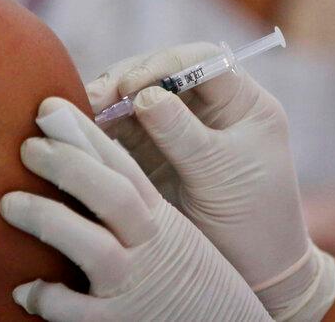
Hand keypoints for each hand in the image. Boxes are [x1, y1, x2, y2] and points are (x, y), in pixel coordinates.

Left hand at [0, 97, 271, 321]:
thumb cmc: (183, 274)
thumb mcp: (167, 230)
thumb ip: (130, 202)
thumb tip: (75, 163)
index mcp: (159, 216)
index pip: (122, 166)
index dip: (86, 135)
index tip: (50, 108)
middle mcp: (150, 245)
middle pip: (112, 196)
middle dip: (68, 165)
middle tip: (27, 145)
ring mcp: (137, 285)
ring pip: (95, 249)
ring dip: (50, 222)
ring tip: (7, 203)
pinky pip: (83, 313)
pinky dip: (51, 299)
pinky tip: (24, 289)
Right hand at [86, 44, 334, 320]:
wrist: (254, 274)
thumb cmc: (253, 221)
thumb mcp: (222, 174)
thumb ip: (184, 134)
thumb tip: (143, 94)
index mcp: (242, 102)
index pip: (202, 61)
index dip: (165, 64)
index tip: (134, 85)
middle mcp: (208, 107)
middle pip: (162, 73)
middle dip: (127, 79)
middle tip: (98, 96)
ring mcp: (178, 128)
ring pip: (136, 98)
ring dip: (107, 100)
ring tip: (82, 110)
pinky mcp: (152, 153)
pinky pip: (122, 129)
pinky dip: (101, 126)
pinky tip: (81, 128)